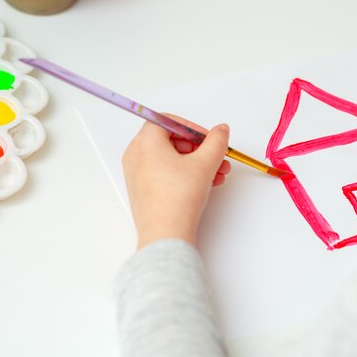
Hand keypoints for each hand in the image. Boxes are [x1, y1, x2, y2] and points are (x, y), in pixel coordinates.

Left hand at [122, 116, 230, 248]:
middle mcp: (136, 155)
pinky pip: (165, 173)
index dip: (193, 128)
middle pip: (171, 140)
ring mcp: (137, 174)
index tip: (208, 139)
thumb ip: (216, 141)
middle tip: (217, 156)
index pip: (169, 122)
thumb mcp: (205, 163)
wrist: (166, 234)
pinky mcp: (142, 190)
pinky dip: (184, 174)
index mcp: (146, 141)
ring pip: (170, 159)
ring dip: (196, 163)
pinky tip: (206, 184)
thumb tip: (221, 131)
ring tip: (217, 173)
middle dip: (199, 148)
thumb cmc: (178, 198)